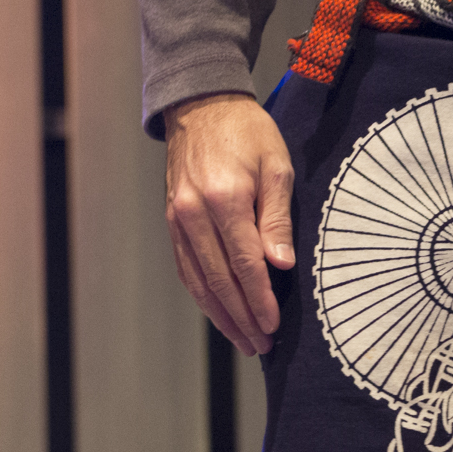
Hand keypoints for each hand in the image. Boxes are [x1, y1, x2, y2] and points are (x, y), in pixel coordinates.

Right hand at [163, 92, 295, 355]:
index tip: (274, 326)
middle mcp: (193, 212)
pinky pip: (185, 265)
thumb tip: (281, 265)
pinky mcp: (171, 219)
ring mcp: (177, 217)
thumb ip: (278, 217)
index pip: (244, 263)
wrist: (200, 107)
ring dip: (220, 313)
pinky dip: (201, 293)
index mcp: (223, 198)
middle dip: (241, 316)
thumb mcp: (276, 166)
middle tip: (261, 345)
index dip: (260, 299)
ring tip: (242, 339)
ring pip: (198, 278)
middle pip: (219, 278)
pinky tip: (217, 310)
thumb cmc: (246, 133)